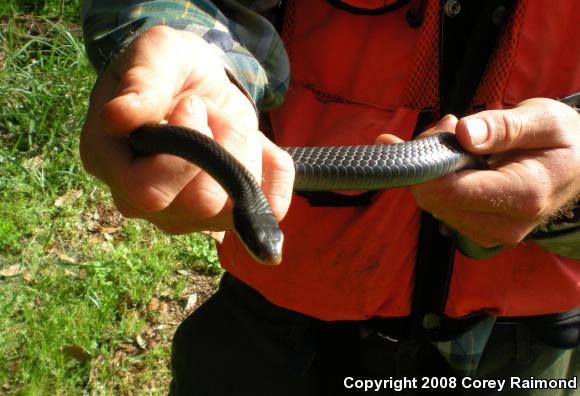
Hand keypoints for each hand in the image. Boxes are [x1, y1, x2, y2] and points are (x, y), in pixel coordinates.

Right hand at [81, 26, 293, 236]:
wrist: (200, 85)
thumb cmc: (170, 69)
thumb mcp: (157, 53)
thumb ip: (142, 80)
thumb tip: (117, 117)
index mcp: (109, 162)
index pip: (148, 190)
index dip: (184, 149)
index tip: (191, 104)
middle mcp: (139, 201)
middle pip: (200, 202)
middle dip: (222, 144)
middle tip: (210, 110)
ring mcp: (183, 215)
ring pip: (235, 207)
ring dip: (245, 151)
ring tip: (226, 124)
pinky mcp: (223, 215)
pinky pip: (269, 207)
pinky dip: (275, 170)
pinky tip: (258, 146)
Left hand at [377, 98, 579, 247]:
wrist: (579, 169)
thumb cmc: (563, 140)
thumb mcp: (543, 119)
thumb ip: (503, 127)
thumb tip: (462, 133)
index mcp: (524, 195)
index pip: (450, 190)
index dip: (431, 159)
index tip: (441, 128)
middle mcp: (506, 224)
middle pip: (435, 198)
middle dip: (431, 159)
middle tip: (450, 127)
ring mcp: (492, 234)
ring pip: (433, 203)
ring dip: (435, 170)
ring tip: (462, 142)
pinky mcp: (480, 234)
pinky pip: (442, 208)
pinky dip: (440, 182)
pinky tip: (460, 162)